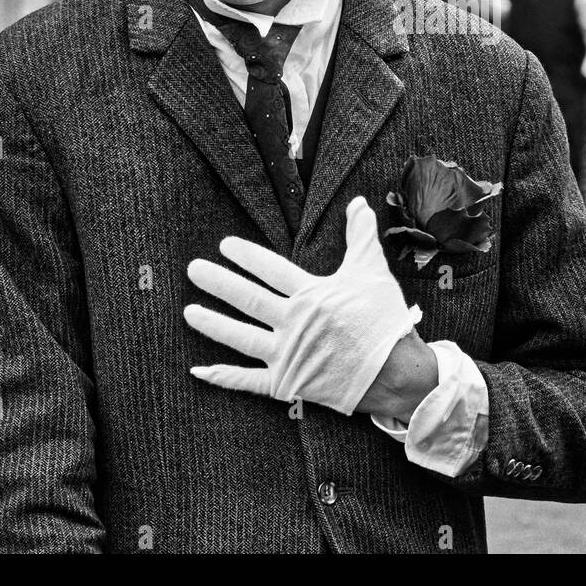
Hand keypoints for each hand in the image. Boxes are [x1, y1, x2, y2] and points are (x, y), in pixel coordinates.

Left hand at [184, 197, 423, 415]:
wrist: (397, 372)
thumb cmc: (384, 320)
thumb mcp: (373, 272)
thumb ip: (361, 236)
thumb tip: (359, 202)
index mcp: (312, 295)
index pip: (271, 270)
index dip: (246, 256)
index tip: (225, 245)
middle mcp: (294, 323)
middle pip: (248, 299)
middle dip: (218, 283)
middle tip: (193, 270)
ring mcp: (288, 355)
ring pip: (240, 337)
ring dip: (213, 324)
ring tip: (188, 311)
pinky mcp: (287, 383)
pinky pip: (248, 381)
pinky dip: (222, 377)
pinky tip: (198, 369)